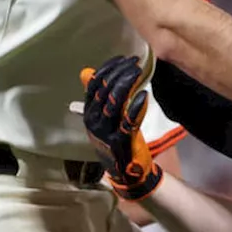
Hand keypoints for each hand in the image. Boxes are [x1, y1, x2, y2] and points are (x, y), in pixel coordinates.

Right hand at [80, 56, 162, 200]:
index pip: (94, 85)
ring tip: (138, 72)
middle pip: (104, 91)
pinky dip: (135, 107)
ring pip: (114, 103)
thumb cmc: (115, 141)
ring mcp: (106, 132)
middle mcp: (93, 121)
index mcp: (88, 113)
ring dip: (126, 84)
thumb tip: (87, 72)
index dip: (108, 69)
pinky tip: (144, 95)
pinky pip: (128, 121)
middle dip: (119, 73)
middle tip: (134, 63)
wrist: (125, 172)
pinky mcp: (120, 141)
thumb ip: (98, 96)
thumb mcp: (103, 117)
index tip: (123, 59)